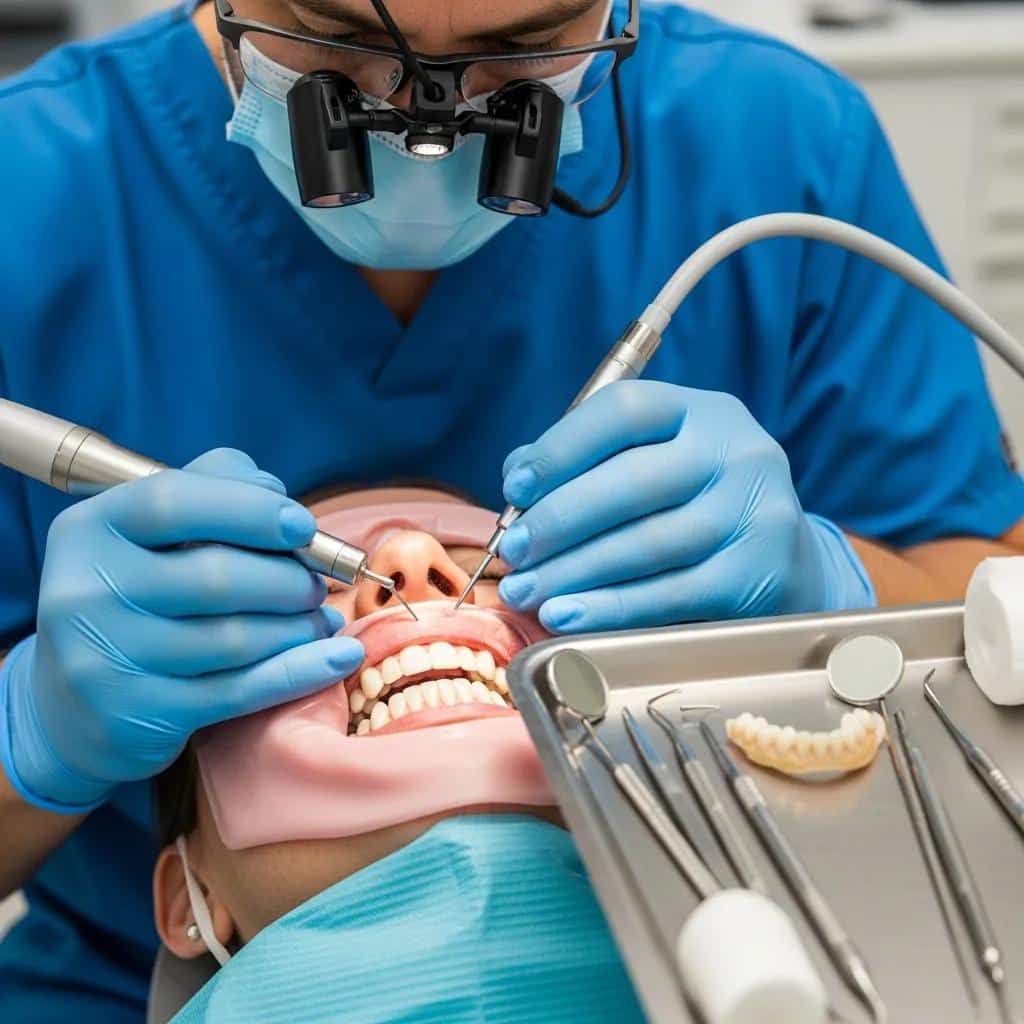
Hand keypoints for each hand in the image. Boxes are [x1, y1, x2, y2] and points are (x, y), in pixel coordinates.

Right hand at [1, 449, 362, 810]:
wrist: (72, 706)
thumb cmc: (137, 597)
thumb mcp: (156, 534)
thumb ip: (215, 489)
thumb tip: (280, 498)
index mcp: (90, 529)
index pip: (173, 501)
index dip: (250, 510)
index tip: (303, 526)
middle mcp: (84, 591)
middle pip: (216, 576)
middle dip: (289, 580)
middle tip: (317, 585)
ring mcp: (104, 659)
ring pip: (235, 638)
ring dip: (299, 626)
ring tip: (319, 618)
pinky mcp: (136, 715)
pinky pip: (241, 690)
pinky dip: (302, 670)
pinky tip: (339, 656)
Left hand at [497, 382, 873, 631]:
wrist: (784, 561)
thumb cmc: (691, 505)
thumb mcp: (650, 462)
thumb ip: (586, 461)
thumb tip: (518, 478)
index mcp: (702, 411)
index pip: (624, 411)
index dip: (560, 449)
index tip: (515, 488)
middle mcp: (738, 452)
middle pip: (632, 483)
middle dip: (559, 521)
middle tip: (513, 553)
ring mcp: (756, 513)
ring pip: (647, 543)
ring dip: (575, 572)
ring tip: (526, 591)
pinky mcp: (760, 575)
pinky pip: (672, 594)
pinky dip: (611, 608)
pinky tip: (568, 615)